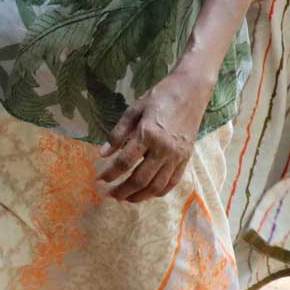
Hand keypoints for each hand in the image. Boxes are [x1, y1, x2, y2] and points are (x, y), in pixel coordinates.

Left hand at [97, 71, 209, 202]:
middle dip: (122, 190)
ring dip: (139, 196)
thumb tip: (102, 154)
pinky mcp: (186, 158)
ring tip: (124, 199)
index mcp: (148, 134)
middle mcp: (164, 148)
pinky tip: (147, 194)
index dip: (109, 174)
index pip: (124, 162)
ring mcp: (177, 156)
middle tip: (108, 195)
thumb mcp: (134, 110)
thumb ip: (117, 133)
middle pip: (140, 179)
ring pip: (156, 185)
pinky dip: (158, 192)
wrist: (191, 90)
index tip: (98, 181)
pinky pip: (172, 182)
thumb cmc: (159, 97)